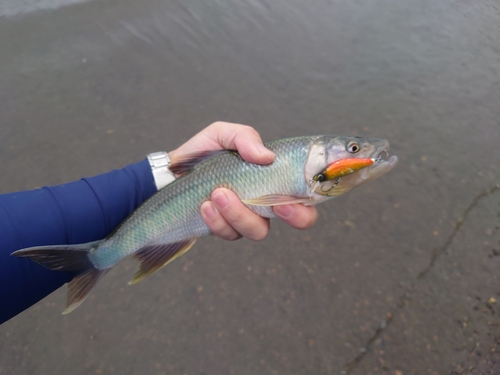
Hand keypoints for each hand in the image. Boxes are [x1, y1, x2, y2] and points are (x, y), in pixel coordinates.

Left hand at [168, 122, 317, 240]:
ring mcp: (247, 217)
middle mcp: (267, 200)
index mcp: (275, 177)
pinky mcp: (226, 229)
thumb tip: (266, 156)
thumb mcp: (223, 134)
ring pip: (259, 230)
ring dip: (241, 214)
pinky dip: (218, 220)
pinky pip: (231, 233)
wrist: (171, 173)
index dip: (312, 200)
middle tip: (276, 205)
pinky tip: (205, 205)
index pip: (308, 193)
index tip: (292, 198)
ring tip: (217, 193)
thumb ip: (245, 138)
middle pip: (300, 220)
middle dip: (294, 217)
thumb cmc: (203, 152)